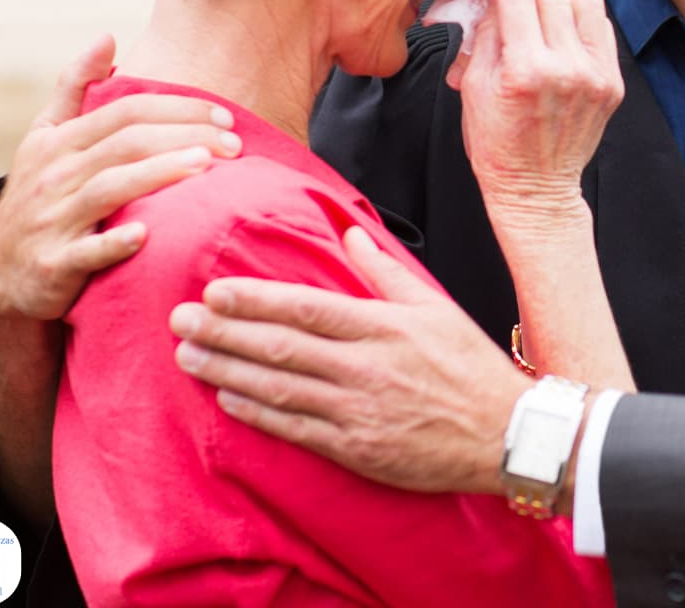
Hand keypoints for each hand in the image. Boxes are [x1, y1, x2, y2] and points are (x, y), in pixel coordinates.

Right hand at [0, 35, 240, 325]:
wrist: (0, 276)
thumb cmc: (38, 198)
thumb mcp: (44, 139)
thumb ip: (74, 88)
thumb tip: (106, 36)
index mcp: (59, 142)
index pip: (125, 112)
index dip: (177, 109)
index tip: (225, 117)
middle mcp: (54, 176)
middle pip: (126, 144)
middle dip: (183, 138)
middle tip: (234, 144)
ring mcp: (52, 221)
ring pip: (109, 189)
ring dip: (159, 174)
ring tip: (206, 166)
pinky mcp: (53, 264)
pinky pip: (86, 251)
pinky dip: (115, 242)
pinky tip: (147, 233)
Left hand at [169, 227, 528, 496]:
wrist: (506, 435)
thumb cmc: (472, 368)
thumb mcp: (438, 309)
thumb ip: (387, 273)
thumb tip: (350, 233)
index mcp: (386, 328)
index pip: (309, 309)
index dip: (257, 299)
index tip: (215, 290)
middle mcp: (367, 369)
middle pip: (282, 347)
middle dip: (225, 331)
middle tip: (178, 319)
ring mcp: (358, 412)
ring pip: (278, 388)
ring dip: (227, 369)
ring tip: (187, 354)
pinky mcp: (356, 449)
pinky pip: (294, 429)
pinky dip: (255, 412)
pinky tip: (226, 396)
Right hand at [444, 0, 623, 234]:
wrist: (536, 189)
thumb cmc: (496, 145)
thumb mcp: (473, 88)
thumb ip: (485, 35)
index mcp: (526, 71)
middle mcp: (567, 69)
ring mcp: (595, 76)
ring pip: (584, 1)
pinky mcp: (612, 84)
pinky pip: (601, 30)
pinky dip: (579, 18)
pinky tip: (559, 25)